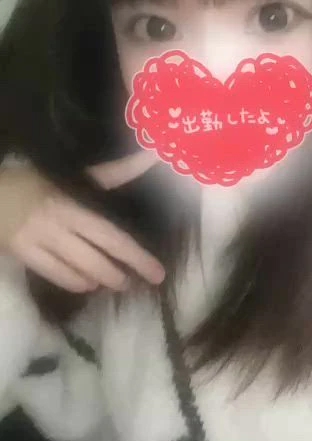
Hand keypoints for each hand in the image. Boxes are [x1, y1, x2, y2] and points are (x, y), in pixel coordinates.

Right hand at [0, 150, 164, 291]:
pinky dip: (76, 282)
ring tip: (118, 282)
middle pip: (98, 256)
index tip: (158, 272)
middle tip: (142, 281)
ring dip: (102, 279)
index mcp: (73, 203)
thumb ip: (112, 173)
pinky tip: (88, 284)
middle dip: (123, 273)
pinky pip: (56, 275)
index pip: (112, 235)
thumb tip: (150, 156)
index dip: (137, 256)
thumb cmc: (38, 182)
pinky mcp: (23, 253)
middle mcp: (57, 223)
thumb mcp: (72, 177)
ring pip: (78, 270)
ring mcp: (38, 240)